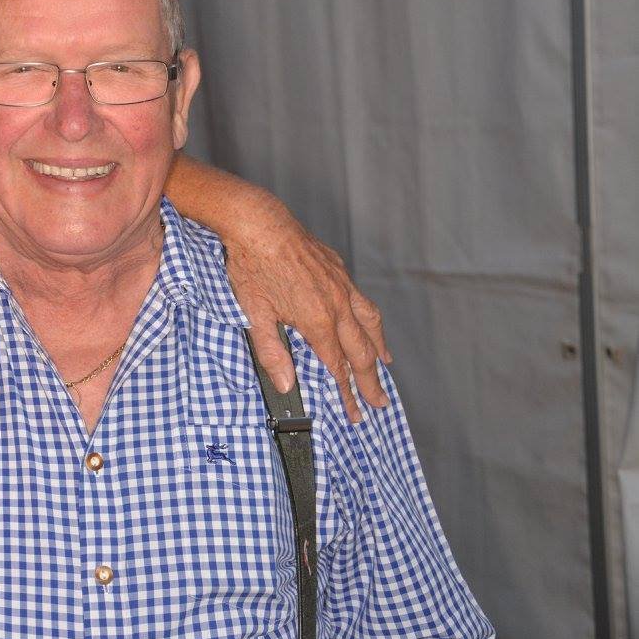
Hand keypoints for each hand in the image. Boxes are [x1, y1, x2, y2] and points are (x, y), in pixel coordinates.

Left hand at [224, 204, 390, 422]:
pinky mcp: (338, 270)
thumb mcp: (255, 314)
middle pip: (362, 352)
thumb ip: (272, 352)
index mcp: (318, 322)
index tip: (357, 414)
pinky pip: (363, 301)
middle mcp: (337, 305)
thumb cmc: (252, 267)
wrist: (260, 224)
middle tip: (381, 402)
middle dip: (371, 381)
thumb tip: (286, 385)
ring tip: (385, 365)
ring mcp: (342, 286)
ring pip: (370, 323)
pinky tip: (368, 323)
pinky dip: (372, 320)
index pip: (339, 368)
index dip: (348, 395)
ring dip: (379, 348)